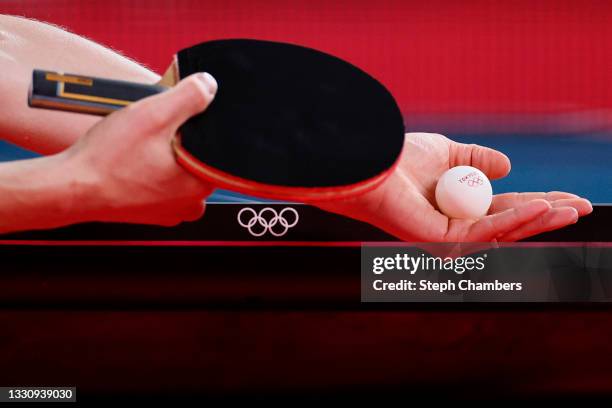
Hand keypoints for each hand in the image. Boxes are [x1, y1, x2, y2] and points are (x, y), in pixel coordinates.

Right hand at [63, 73, 216, 225]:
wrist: (70, 188)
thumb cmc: (108, 160)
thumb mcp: (153, 115)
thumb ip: (189, 97)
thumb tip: (209, 86)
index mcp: (202, 184)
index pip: (217, 147)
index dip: (195, 126)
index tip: (172, 122)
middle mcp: (191, 203)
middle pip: (197, 158)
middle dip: (178, 140)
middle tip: (150, 134)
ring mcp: (169, 211)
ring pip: (178, 171)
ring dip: (163, 155)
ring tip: (138, 148)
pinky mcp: (150, 212)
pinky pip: (159, 184)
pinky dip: (149, 170)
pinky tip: (131, 161)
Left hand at [316, 132, 591, 241]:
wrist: (372, 164)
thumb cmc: (401, 159)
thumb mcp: (448, 152)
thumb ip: (477, 159)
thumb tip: (508, 167)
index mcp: (460, 207)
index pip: (507, 207)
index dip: (540, 201)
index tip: (571, 196)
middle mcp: (457, 226)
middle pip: (512, 224)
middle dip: (548, 215)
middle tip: (584, 207)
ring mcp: (450, 238)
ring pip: (505, 231)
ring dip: (541, 219)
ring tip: (573, 208)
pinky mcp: (442, 241)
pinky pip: (487, 230)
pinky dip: (516, 219)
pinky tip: (543, 206)